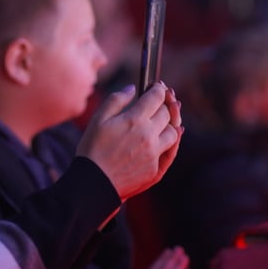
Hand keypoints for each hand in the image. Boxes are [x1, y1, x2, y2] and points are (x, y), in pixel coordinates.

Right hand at [77, 82, 182, 200]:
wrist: (94, 182)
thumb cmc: (92, 148)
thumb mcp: (98, 119)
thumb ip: (116, 100)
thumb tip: (132, 88)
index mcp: (134, 120)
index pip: (156, 97)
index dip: (158, 89)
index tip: (157, 86)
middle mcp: (148, 135)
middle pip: (167, 113)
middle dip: (166, 102)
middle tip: (164, 98)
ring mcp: (154, 153)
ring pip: (174, 132)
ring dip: (172, 122)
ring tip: (167, 117)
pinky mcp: (155, 169)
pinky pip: (171, 151)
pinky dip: (174, 140)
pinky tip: (175, 134)